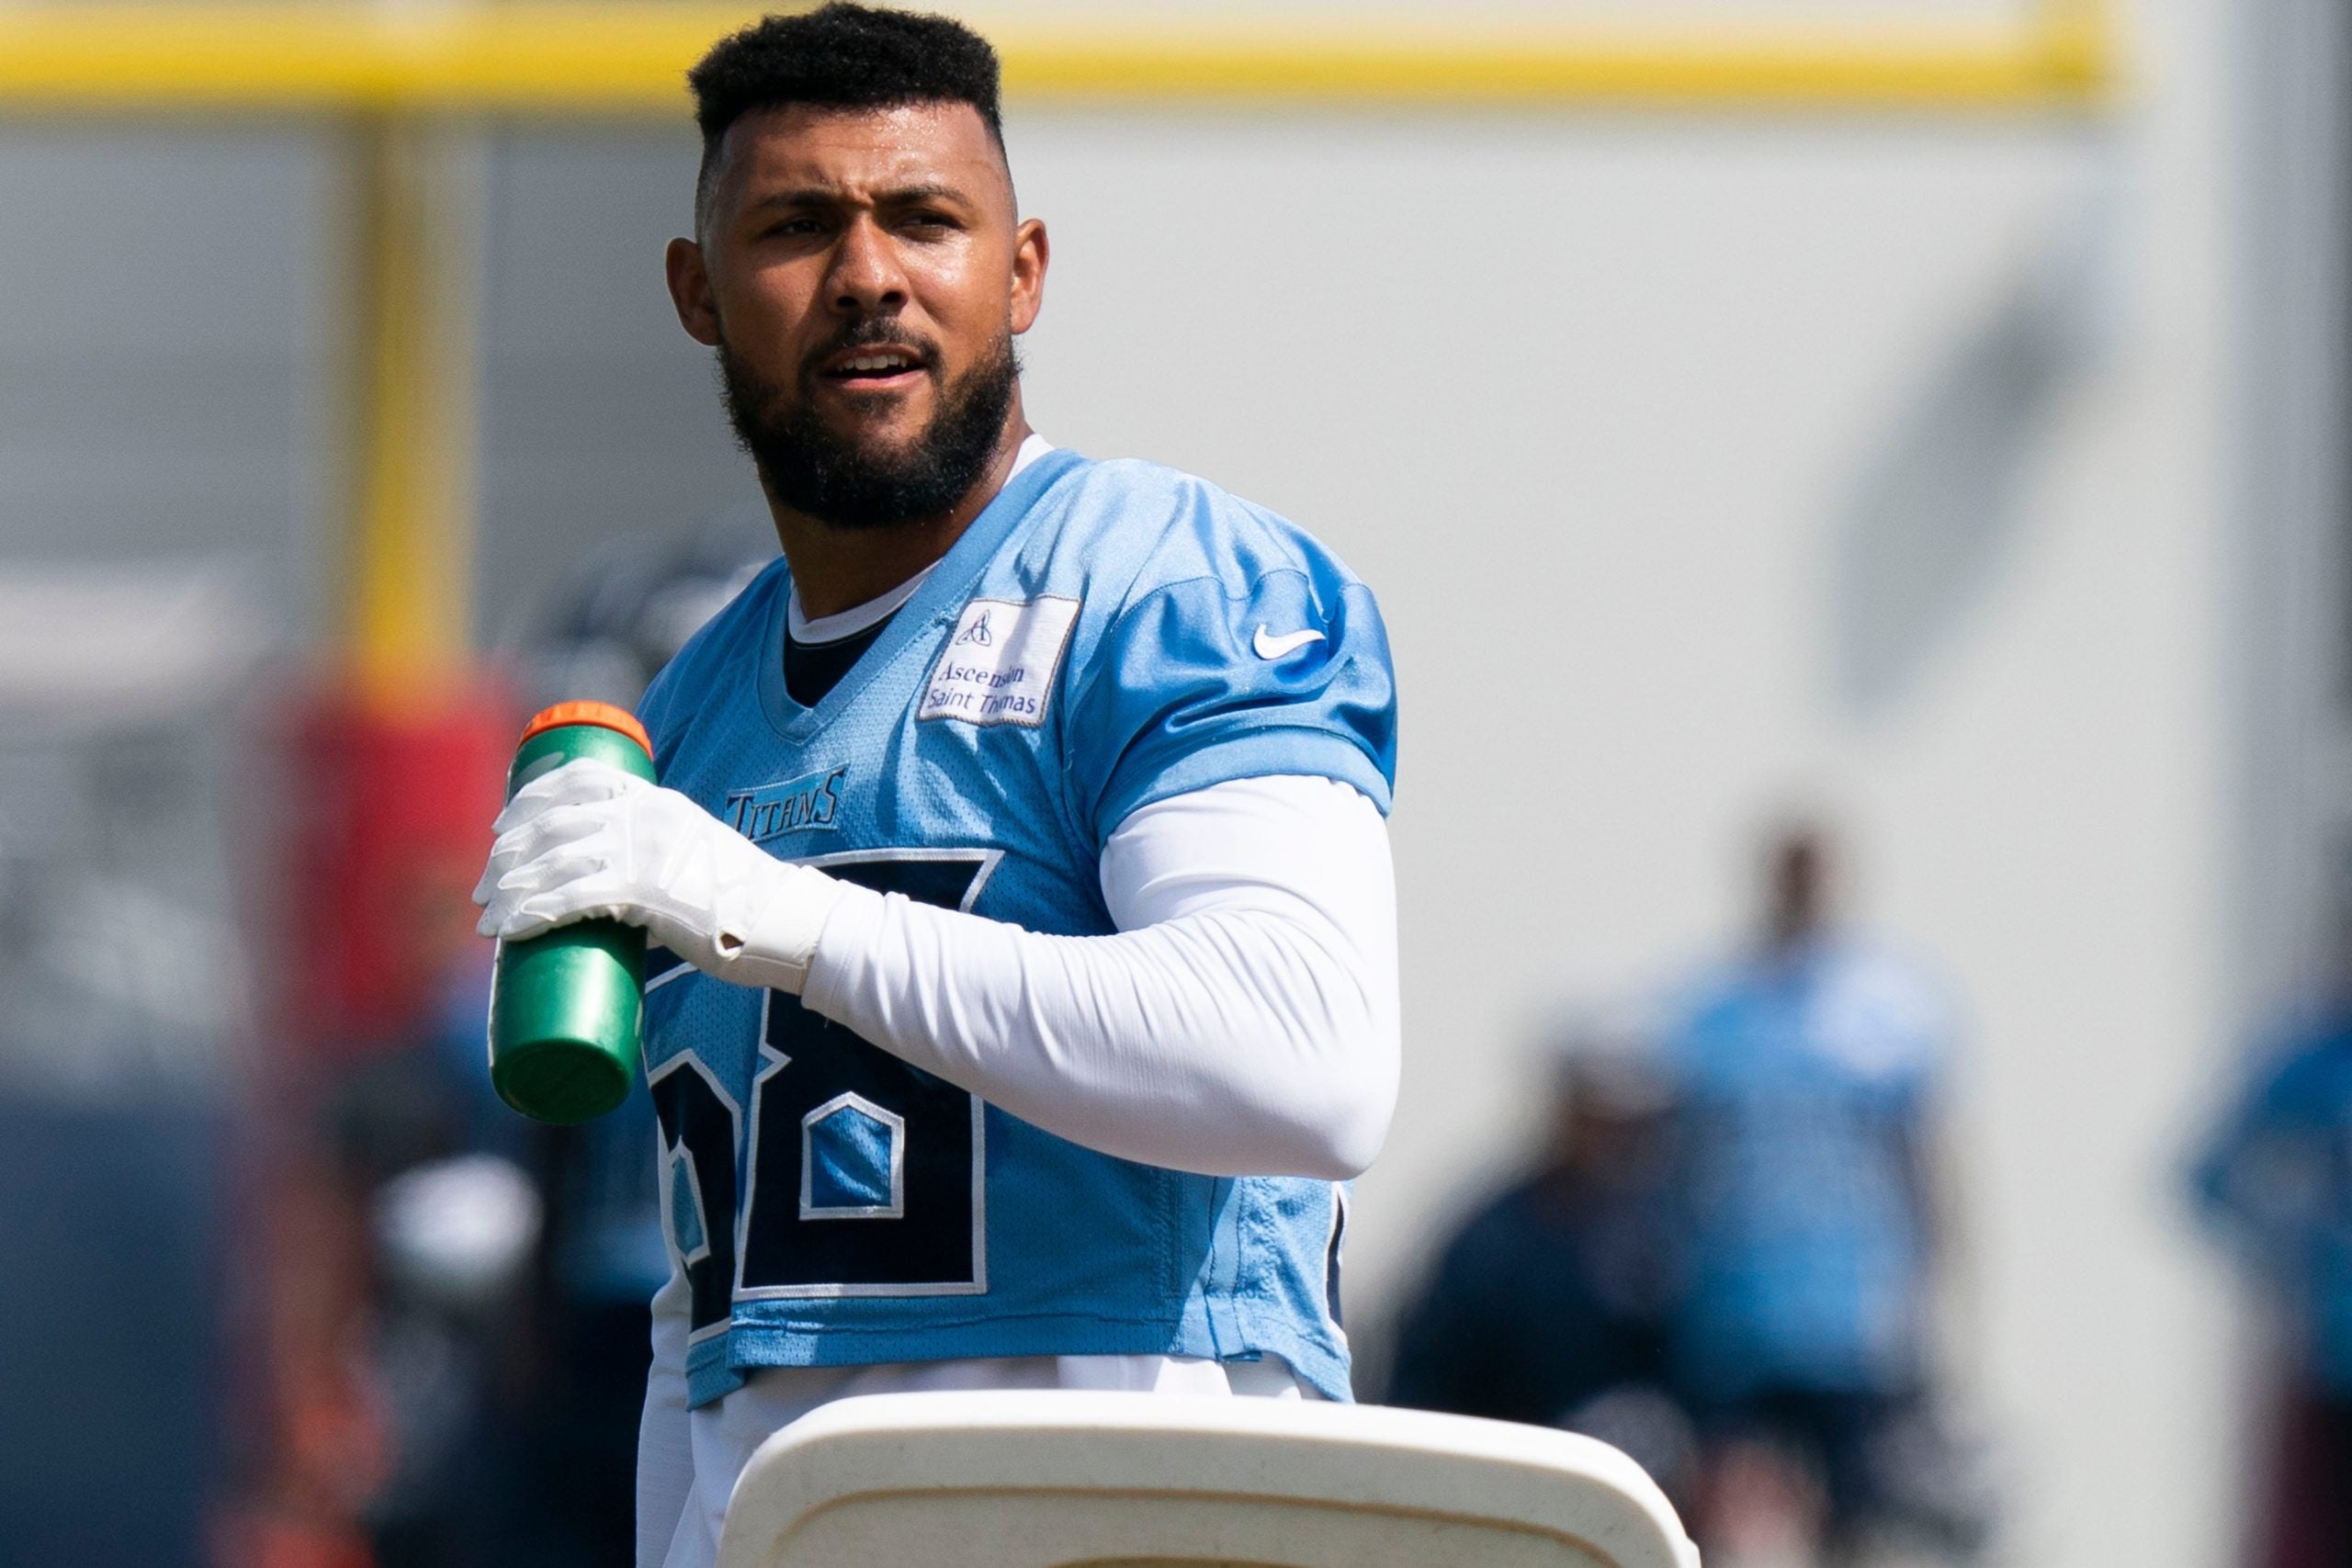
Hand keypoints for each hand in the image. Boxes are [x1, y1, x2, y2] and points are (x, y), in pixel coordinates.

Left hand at [473, 757, 844, 991]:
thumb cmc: (739, 898)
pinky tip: (511, 931)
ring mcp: (643, 850)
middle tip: (484, 887)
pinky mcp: (645, 890)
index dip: (528, 799)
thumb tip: (613, 889)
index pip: (576, 779)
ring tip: (487, 918)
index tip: (500, 826)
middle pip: (552, 823)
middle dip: (506, 856)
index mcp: (654, 798)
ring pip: (552, 863)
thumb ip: (655, 852)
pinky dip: (533, 914)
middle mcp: (644, 814)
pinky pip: (571, 899)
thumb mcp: (694, 849)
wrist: (783, 919)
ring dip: (509, 892)